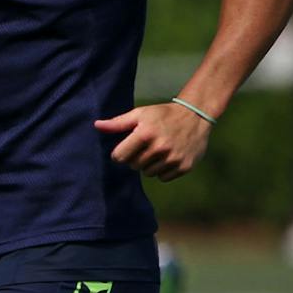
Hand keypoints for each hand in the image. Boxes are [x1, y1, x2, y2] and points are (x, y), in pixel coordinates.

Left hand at [96, 101, 211, 181]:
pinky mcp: (184, 166)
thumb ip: (118, 122)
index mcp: (146, 134)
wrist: (195, 117)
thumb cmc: (163, 115)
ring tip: (157, 151)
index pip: (120, 157)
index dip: (120, 154)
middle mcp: (160, 147)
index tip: (126, 148)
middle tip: (145, 147)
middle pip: (134, 166)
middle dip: (136, 158)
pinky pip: (163, 177)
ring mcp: (173, 158)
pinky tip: (168, 157)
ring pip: (148, 173)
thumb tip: (97, 125)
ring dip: (149, 165)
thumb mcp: (140, 114)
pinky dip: (163, 170)